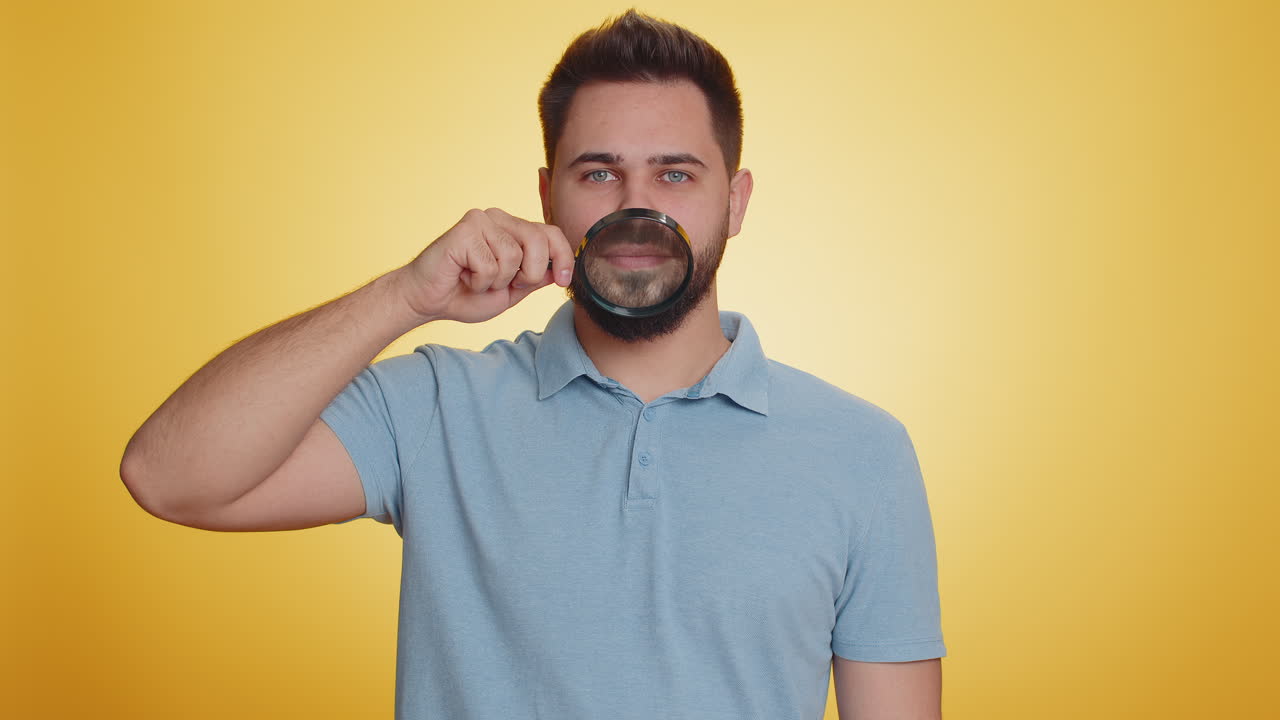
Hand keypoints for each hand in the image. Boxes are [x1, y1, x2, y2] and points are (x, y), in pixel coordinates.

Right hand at [393, 208, 574, 324]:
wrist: (428, 300)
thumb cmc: (466, 294)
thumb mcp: (513, 290)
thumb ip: (536, 276)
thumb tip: (562, 268)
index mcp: (513, 229)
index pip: (552, 233)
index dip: (564, 257)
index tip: (564, 279)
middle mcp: (499, 219)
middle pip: (539, 241)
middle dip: (529, 273)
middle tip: (505, 285)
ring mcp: (482, 221)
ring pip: (514, 256)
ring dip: (498, 281)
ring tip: (478, 279)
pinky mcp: (465, 229)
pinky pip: (490, 264)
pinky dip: (479, 281)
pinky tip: (464, 276)